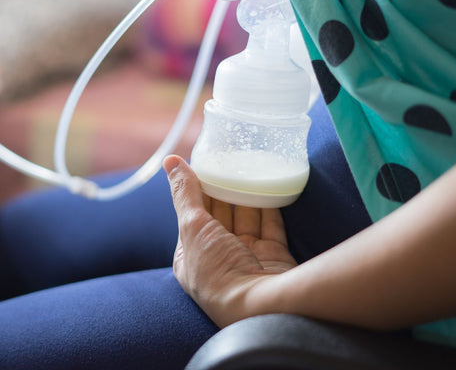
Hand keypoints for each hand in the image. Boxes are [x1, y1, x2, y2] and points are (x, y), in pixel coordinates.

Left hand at [163, 155, 296, 326]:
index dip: (198, 189)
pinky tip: (269, 187)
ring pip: (246, 217)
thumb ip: (184, 193)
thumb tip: (170, 160)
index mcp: (192, 256)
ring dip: (247, 195)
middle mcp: (218, 257)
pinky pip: (270, 224)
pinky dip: (270, 205)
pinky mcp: (272, 255)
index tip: (206, 164)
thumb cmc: (218, 271)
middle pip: (221, 214)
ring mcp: (247, 257)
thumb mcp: (192, 227)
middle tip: (230, 161)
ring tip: (250, 168)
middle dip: (224, 190)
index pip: (193, 214)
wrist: (262, 307)